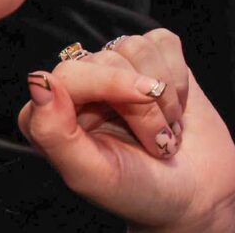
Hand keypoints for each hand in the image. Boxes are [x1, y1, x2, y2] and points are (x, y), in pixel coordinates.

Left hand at [19, 30, 234, 232]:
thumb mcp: (92, 175)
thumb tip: (39, 82)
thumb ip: (55, 133)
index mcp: (54, 116)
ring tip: (168, 128)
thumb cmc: (139, 191)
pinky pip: (163, 42)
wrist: (195, 191)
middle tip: (160, 142)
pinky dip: (179, 75)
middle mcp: (82, 88)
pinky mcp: (154, 60)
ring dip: (167, 92)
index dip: (111, 82)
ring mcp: (119, 71)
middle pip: (111, 60)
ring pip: (138, 47)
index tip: (146, 98)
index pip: (70, 73)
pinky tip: (178, 105)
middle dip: (146, 103)